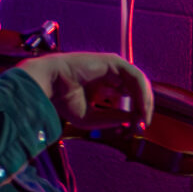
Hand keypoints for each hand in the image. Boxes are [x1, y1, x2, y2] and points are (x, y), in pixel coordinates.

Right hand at [12, 51, 153, 130]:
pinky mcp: (113, 61)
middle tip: (143, 125)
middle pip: (139, 90)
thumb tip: (136, 120)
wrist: (47, 86)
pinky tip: (140, 107)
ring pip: (140, 83)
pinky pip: (135, 77)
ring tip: (143, 118)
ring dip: (145, 102)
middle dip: (144, 109)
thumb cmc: (63, 102)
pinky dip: (141, 93)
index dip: (137, 113)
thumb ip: (115, 119)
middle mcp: (111, 75)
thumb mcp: (93, 118)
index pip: (130, 97)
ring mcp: (112, 66)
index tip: (137, 130)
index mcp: (105, 86)